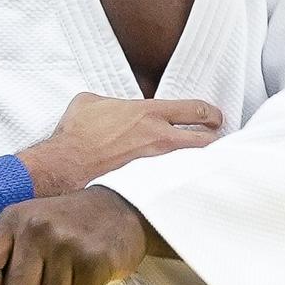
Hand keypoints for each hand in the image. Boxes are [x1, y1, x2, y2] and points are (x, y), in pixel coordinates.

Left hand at [0, 186, 148, 284]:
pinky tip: (89, 272)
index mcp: (13, 218)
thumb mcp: (27, 221)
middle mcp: (37, 229)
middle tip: (48, 276)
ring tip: (71, 271)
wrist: (121, 206)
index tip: (6, 284)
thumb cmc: (66, 223)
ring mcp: (67, 244)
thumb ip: (3, 249)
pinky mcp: (95, 260)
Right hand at [16, 93, 223, 196]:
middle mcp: (158, 137)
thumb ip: (110, 102)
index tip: (215, 117)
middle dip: (216, 140)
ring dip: (200, 162)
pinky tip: (181, 184)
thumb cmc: (76, 132)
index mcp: (148, 113)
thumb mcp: (90, 101)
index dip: (209, 112)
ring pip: (192, 162)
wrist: (66, 163)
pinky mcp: (146, 183)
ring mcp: (154, 163)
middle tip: (218, 141)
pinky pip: (172, 180)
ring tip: (205, 164)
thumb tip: (110, 108)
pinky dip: (179, 180)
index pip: (193, 109)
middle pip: (204, 140)